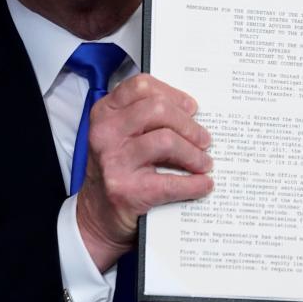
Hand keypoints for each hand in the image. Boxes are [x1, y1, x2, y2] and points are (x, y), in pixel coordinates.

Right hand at [76, 74, 212, 271]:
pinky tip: (203, 184)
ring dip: (194, 154)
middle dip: (189, 125)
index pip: (142, 86)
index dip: (173, 94)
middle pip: (159, 110)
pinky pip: (170, 181)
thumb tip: (194, 113)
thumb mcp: (122, 134)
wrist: (97, 215)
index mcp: (106, 112)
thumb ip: (147, 118)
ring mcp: (113, 161)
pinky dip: (194, 184)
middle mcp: (106, 132)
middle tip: (204, 139)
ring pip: (167, 140)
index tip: (191, 108)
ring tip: (205, 163)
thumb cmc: (119, 168)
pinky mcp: (125, 190)